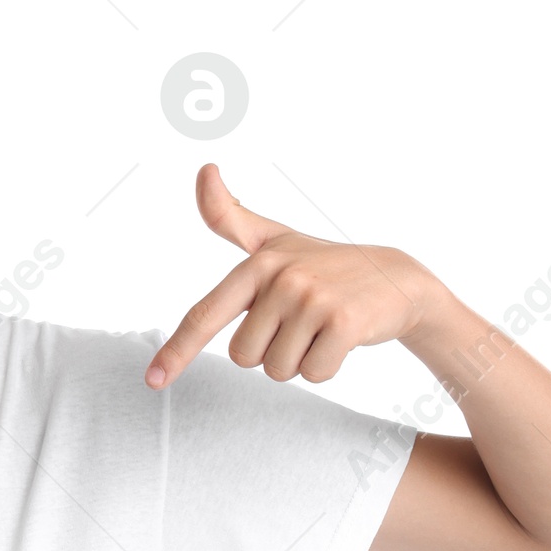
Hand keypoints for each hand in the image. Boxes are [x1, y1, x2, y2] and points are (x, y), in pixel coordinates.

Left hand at [145, 162, 442, 390]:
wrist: (398, 278)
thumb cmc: (326, 264)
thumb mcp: (277, 239)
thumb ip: (231, 217)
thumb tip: (203, 170)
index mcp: (257, 263)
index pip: (205, 314)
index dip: (176, 350)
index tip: (153, 380)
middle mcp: (281, 277)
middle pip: (244, 357)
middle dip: (270, 352)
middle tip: (300, 323)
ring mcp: (312, 298)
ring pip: (278, 370)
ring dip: (300, 361)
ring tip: (321, 328)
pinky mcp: (343, 322)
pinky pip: (314, 374)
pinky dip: (327, 367)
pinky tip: (343, 339)